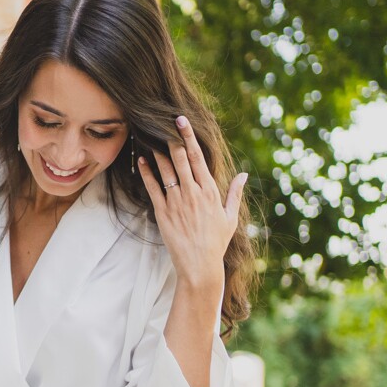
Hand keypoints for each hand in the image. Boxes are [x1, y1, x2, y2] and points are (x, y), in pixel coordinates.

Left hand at [137, 114, 245, 291]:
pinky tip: (143, 160)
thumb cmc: (216, 242)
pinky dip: (147, 173)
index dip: (189, 137)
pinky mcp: (163, 213)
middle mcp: (194, 193)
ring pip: (166, 171)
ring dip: (158, 152)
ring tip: (150, 137)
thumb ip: (234, 193)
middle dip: (172, 138)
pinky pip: (153, 188)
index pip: (199, 157)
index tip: (182, 121)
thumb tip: (244, 174)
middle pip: (181, 159)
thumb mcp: (230, 217)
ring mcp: (177, 202)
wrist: (200, 264)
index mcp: (210, 191)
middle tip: (163, 121)